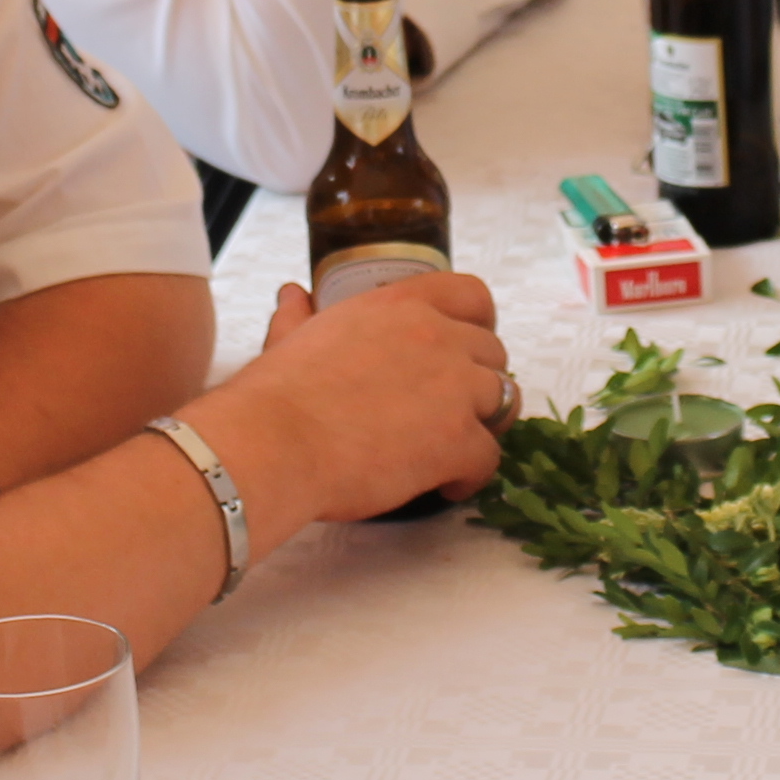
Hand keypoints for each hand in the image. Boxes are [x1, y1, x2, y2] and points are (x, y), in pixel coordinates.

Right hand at [219, 272, 508, 516]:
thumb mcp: (290, 340)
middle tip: (453, 408)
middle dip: (479, 381)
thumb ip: (301, 316)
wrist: (275, 443)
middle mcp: (436, 337)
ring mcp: (454, 389)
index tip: (468, 348)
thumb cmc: (276, 395)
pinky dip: (473, 474)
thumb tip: (293, 295)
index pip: (471, 295)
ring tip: (457, 447)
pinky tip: (448, 485)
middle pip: (493, 353)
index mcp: (399, 306)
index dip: (479, 322)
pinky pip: (490, 457)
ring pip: (504, 401)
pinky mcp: (458, 441)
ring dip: (484, 424)